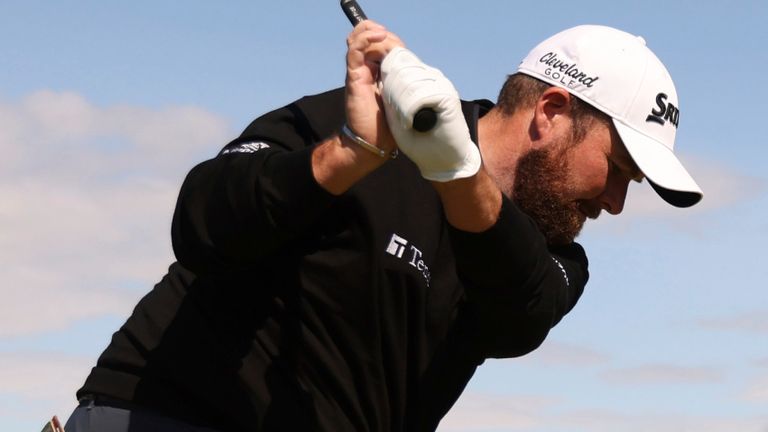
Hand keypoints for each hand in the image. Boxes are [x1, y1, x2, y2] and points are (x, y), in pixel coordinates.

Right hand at [344, 21, 402, 153]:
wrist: (372, 142)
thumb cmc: (388, 126)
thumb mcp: (404, 98)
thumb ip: (408, 84)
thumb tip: (424, 73)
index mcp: (379, 72)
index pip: (381, 45)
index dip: (390, 38)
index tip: (400, 44)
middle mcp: (367, 69)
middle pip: (368, 37)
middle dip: (380, 32)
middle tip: (389, 38)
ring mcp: (359, 71)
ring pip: (359, 38)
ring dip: (372, 31)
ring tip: (383, 34)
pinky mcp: (354, 76)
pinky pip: (355, 50)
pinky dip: (366, 39)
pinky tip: (379, 38)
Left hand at [380, 47, 481, 181]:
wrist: (442, 163)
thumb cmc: (418, 142)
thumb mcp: (396, 114)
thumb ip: (390, 93)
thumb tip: (382, 73)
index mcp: (421, 77)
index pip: (399, 59)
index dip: (387, 76)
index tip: (387, 101)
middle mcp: (433, 77)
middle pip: (401, 67)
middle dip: (391, 90)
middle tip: (396, 115)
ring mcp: (442, 85)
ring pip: (408, 79)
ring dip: (399, 102)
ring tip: (403, 122)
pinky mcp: (447, 96)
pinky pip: (419, 94)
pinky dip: (408, 110)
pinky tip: (410, 123)